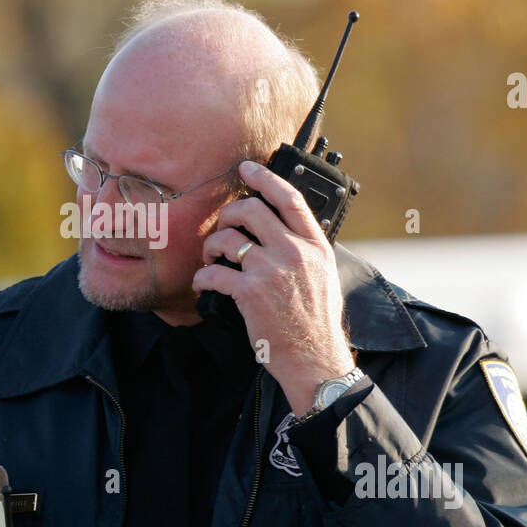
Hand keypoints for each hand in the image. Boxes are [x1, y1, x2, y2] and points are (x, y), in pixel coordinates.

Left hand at [192, 160, 355, 416]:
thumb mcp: (323, 275)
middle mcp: (294, 252)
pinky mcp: (250, 293)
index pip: (290, 198)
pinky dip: (203, 277)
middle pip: (251, 210)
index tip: (246, 168)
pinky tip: (204, 284)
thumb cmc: (315, 321)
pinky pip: (214, 272)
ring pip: (228, 238)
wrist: (314, 359)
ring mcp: (271, 271)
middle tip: (223, 229)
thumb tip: (281, 228)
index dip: (265, 178)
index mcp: (315, 246)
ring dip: (211, 247)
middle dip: (228, 215)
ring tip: (211, 260)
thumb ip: (305, 249)